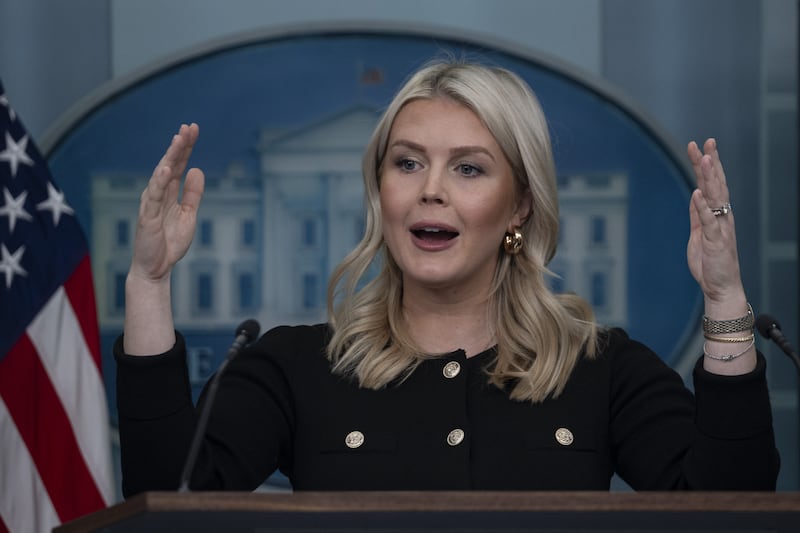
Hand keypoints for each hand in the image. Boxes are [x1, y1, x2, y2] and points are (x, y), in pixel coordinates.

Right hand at [129, 123, 204, 283]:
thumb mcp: (189, 214)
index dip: (186, 147)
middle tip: (188, 127)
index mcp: (169, 193)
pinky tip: (166, 168)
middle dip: (179, 145)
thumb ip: (192, 193)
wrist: (156, 268)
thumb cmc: (169, 242)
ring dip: (170, 157)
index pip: (178, 164)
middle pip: (169, 164)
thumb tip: (197, 169)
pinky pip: (154, 196)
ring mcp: (151, 204)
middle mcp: (158, 194)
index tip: (193, 128)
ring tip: (178, 139)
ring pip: (161, 175)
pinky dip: (160, 181)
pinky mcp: (147, 217)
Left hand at [686, 138, 745, 305]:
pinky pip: (708, 221)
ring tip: (705, 159)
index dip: (706, 165)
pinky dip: (702, 207)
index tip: (700, 146)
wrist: (720, 287)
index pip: (712, 184)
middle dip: (710, 163)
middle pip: (716, 185)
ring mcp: (720, 228)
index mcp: (716, 214)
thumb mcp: (699, 233)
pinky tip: (697, 193)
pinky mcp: (716, 241)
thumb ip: (697, 215)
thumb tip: (695, 196)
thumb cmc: (710, 262)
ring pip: (716, 198)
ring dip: (709, 178)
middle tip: (707, 142)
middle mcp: (722, 217)